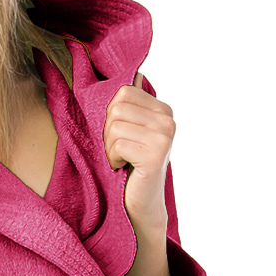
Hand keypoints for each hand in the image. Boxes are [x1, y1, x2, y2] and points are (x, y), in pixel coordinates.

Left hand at [104, 82, 174, 238]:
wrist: (141, 203)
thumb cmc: (129, 166)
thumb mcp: (130, 131)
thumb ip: (127, 106)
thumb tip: (125, 72)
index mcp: (163, 109)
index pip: (123, 92)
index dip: (111, 115)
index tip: (120, 135)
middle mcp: (168, 119)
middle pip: (116, 108)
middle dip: (107, 132)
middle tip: (118, 150)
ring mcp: (164, 136)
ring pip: (114, 126)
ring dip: (109, 147)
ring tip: (121, 159)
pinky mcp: (156, 153)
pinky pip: (118, 144)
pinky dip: (113, 159)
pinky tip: (123, 168)